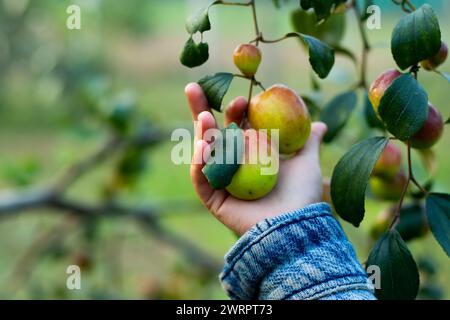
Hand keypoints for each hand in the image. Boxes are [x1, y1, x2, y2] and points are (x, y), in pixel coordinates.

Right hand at [185, 83, 327, 235]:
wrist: (296, 225)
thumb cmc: (302, 195)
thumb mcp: (307, 162)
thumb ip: (308, 142)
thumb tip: (320, 125)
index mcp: (251, 155)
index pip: (235, 127)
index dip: (233, 111)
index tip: (242, 98)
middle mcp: (233, 166)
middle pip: (212, 134)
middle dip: (201, 110)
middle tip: (193, 88)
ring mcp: (221, 182)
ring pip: (204, 153)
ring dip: (201, 133)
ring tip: (205, 116)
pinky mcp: (214, 199)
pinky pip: (201, 178)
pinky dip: (199, 161)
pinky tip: (202, 145)